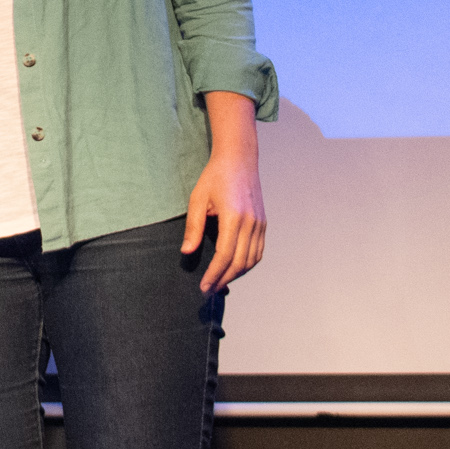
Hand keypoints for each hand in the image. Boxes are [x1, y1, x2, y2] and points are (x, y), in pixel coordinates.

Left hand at [182, 93, 265, 292]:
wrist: (239, 159)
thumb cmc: (215, 177)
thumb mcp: (197, 199)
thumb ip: (193, 227)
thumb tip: (186, 252)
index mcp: (233, 217)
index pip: (225, 255)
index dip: (215, 274)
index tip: (204, 286)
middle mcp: (250, 222)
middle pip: (240, 262)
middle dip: (224, 279)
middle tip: (209, 290)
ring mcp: (259, 223)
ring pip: (252, 259)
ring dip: (236, 274)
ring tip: (220, 282)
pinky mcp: (263, 223)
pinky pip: (258, 251)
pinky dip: (247, 264)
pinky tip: (234, 268)